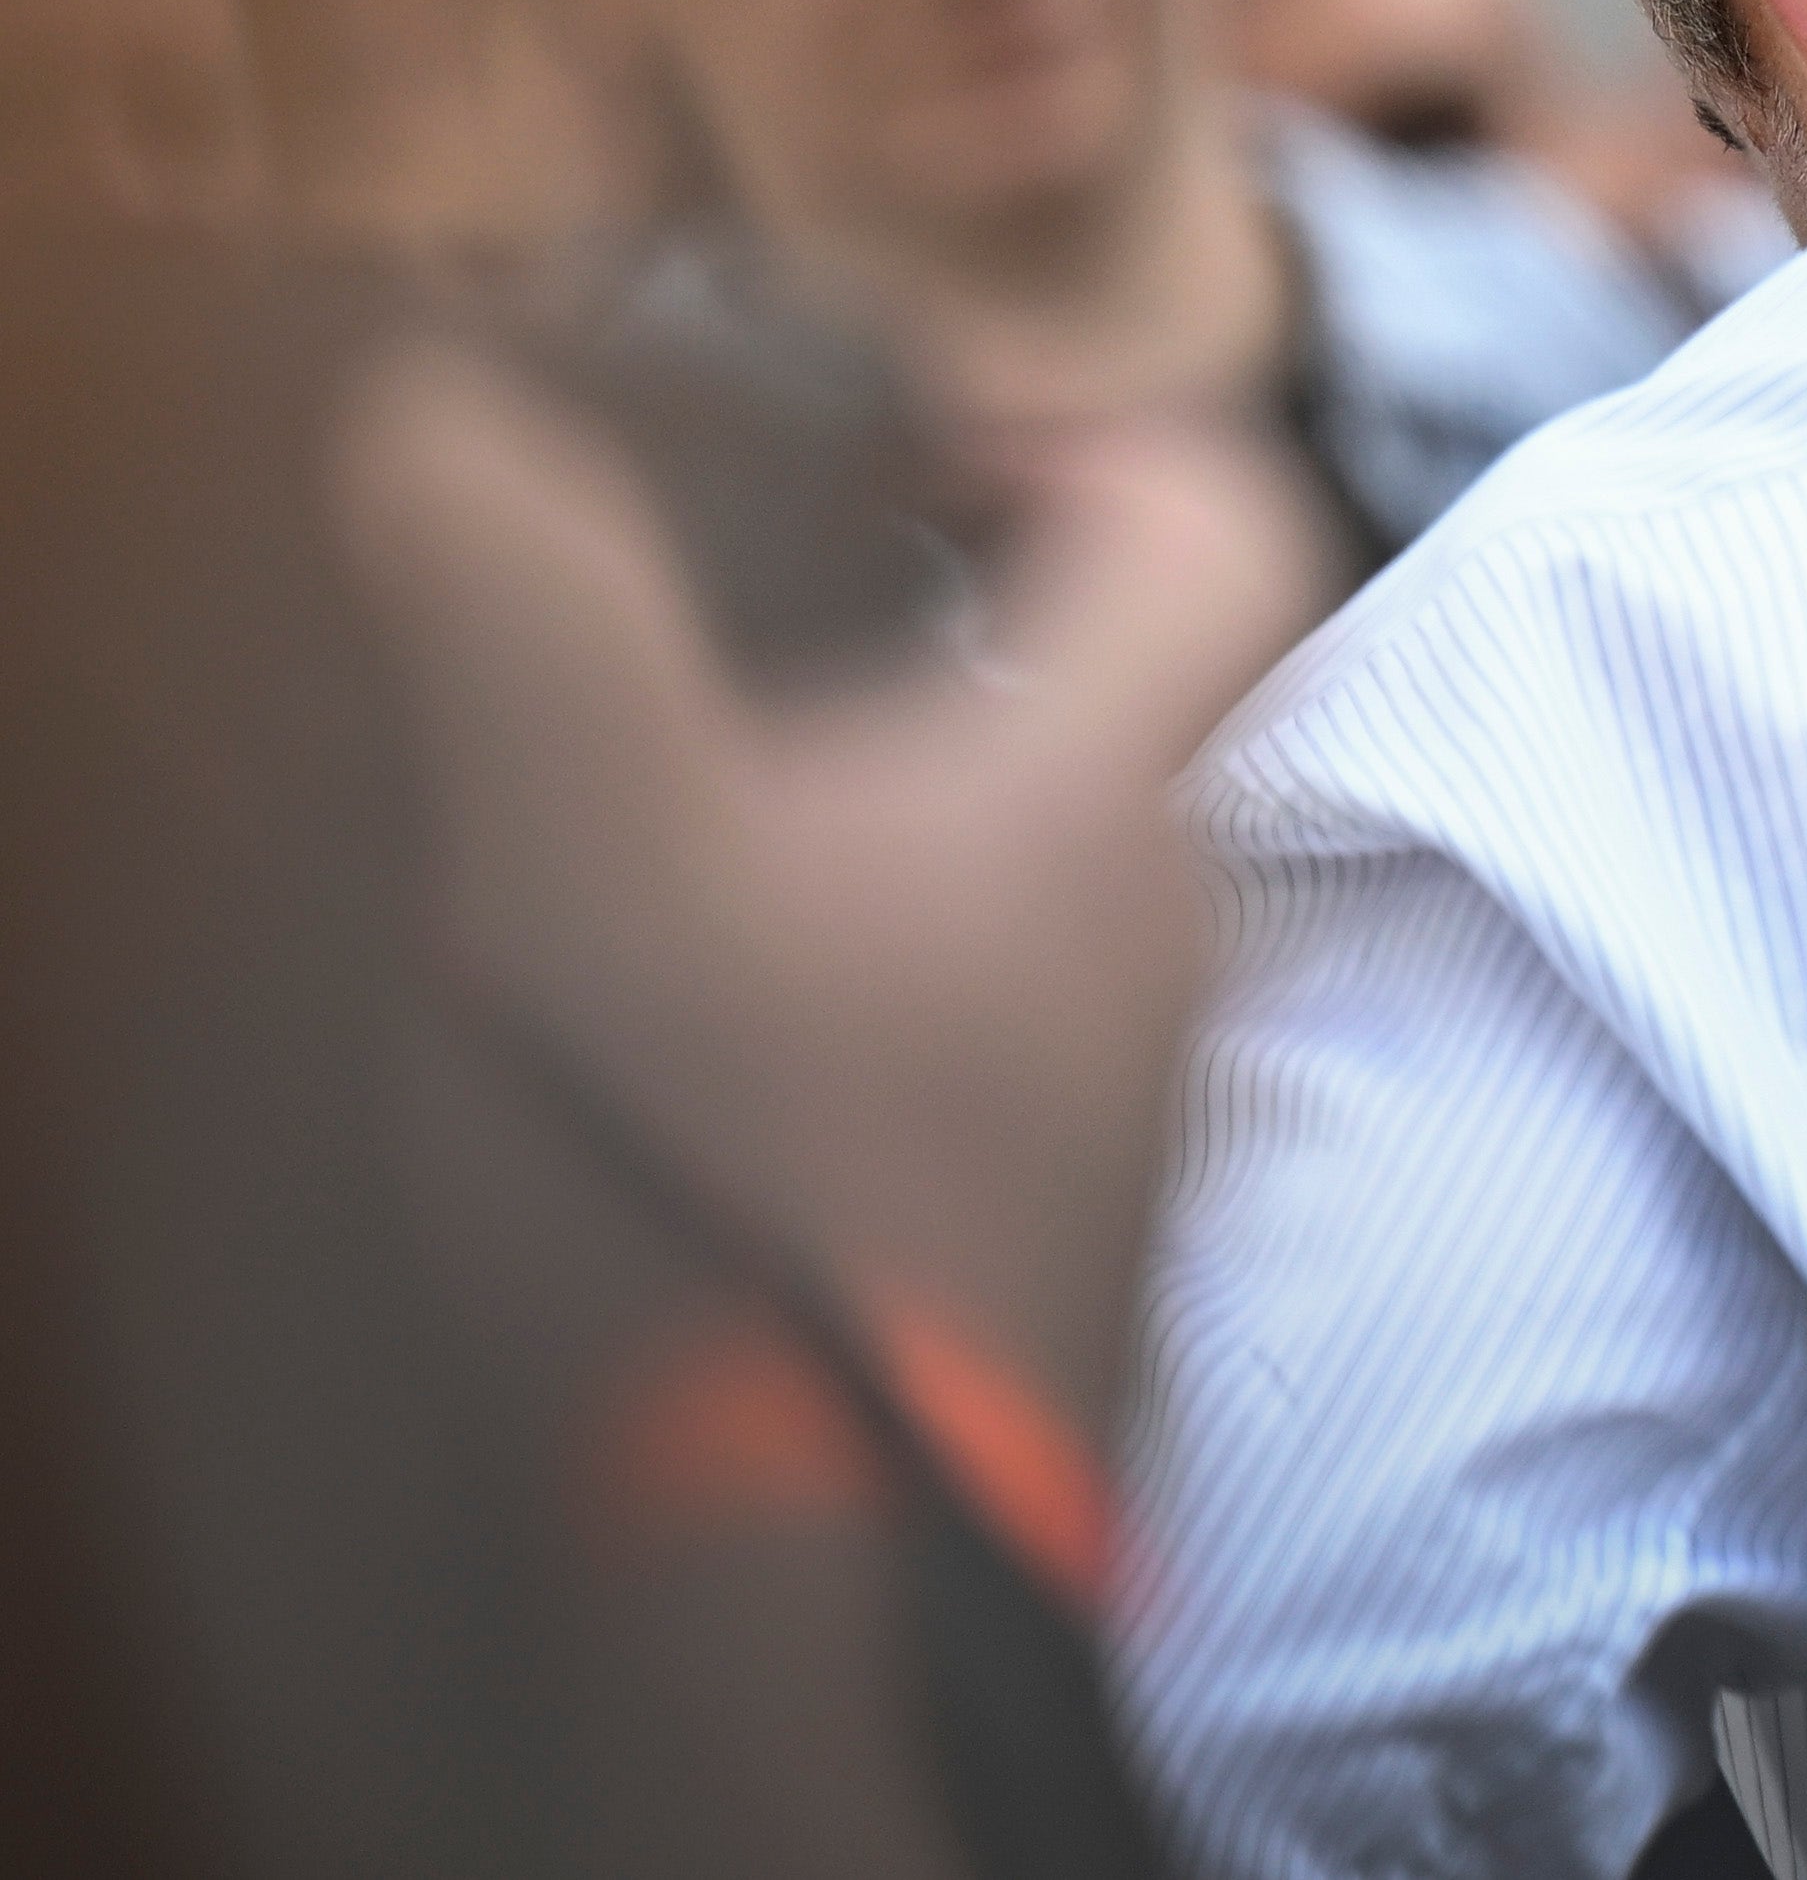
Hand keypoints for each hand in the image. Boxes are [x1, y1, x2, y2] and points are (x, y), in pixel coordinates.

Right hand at [336, 340, 1328, 1427]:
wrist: (795, 1538)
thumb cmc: (720, 1159)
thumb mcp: (581, 836)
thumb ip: (528, 601)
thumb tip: (446, 412)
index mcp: (1104, 783)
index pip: (1218, 515)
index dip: (1093, 434)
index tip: (919, 452)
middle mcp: (1171, 915)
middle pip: (1130, 695)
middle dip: (956, 640)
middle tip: (758, 645)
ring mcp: (1135, 1082)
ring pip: (1059, 873)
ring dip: (906, 830)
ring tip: (701, 852)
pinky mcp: (1072, 1215)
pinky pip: (1011, 1031)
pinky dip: (896, 990)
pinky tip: (735, 1043)